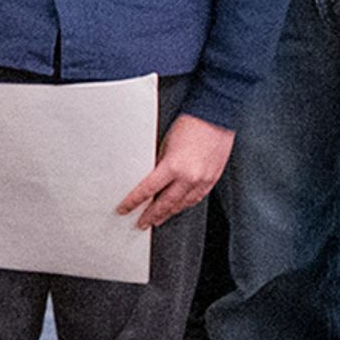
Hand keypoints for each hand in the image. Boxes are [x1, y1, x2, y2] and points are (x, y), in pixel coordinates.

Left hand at [118, 112, 233, 229]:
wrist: (215, 117)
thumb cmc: (189, 125)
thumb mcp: (165, 144)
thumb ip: (160, 164)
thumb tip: (153, 179)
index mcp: (173, 167)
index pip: (147, 191)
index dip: (133, 202)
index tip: (124, 209)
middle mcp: (189, 177)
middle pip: (165, 203)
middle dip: (151, 215)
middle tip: (142, 222)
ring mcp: (203, 179)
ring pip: (182, 204)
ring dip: (169, 213)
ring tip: (159, 219)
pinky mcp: (213, 178)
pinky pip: (197, 198)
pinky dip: (186, 204)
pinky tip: (179, 207)